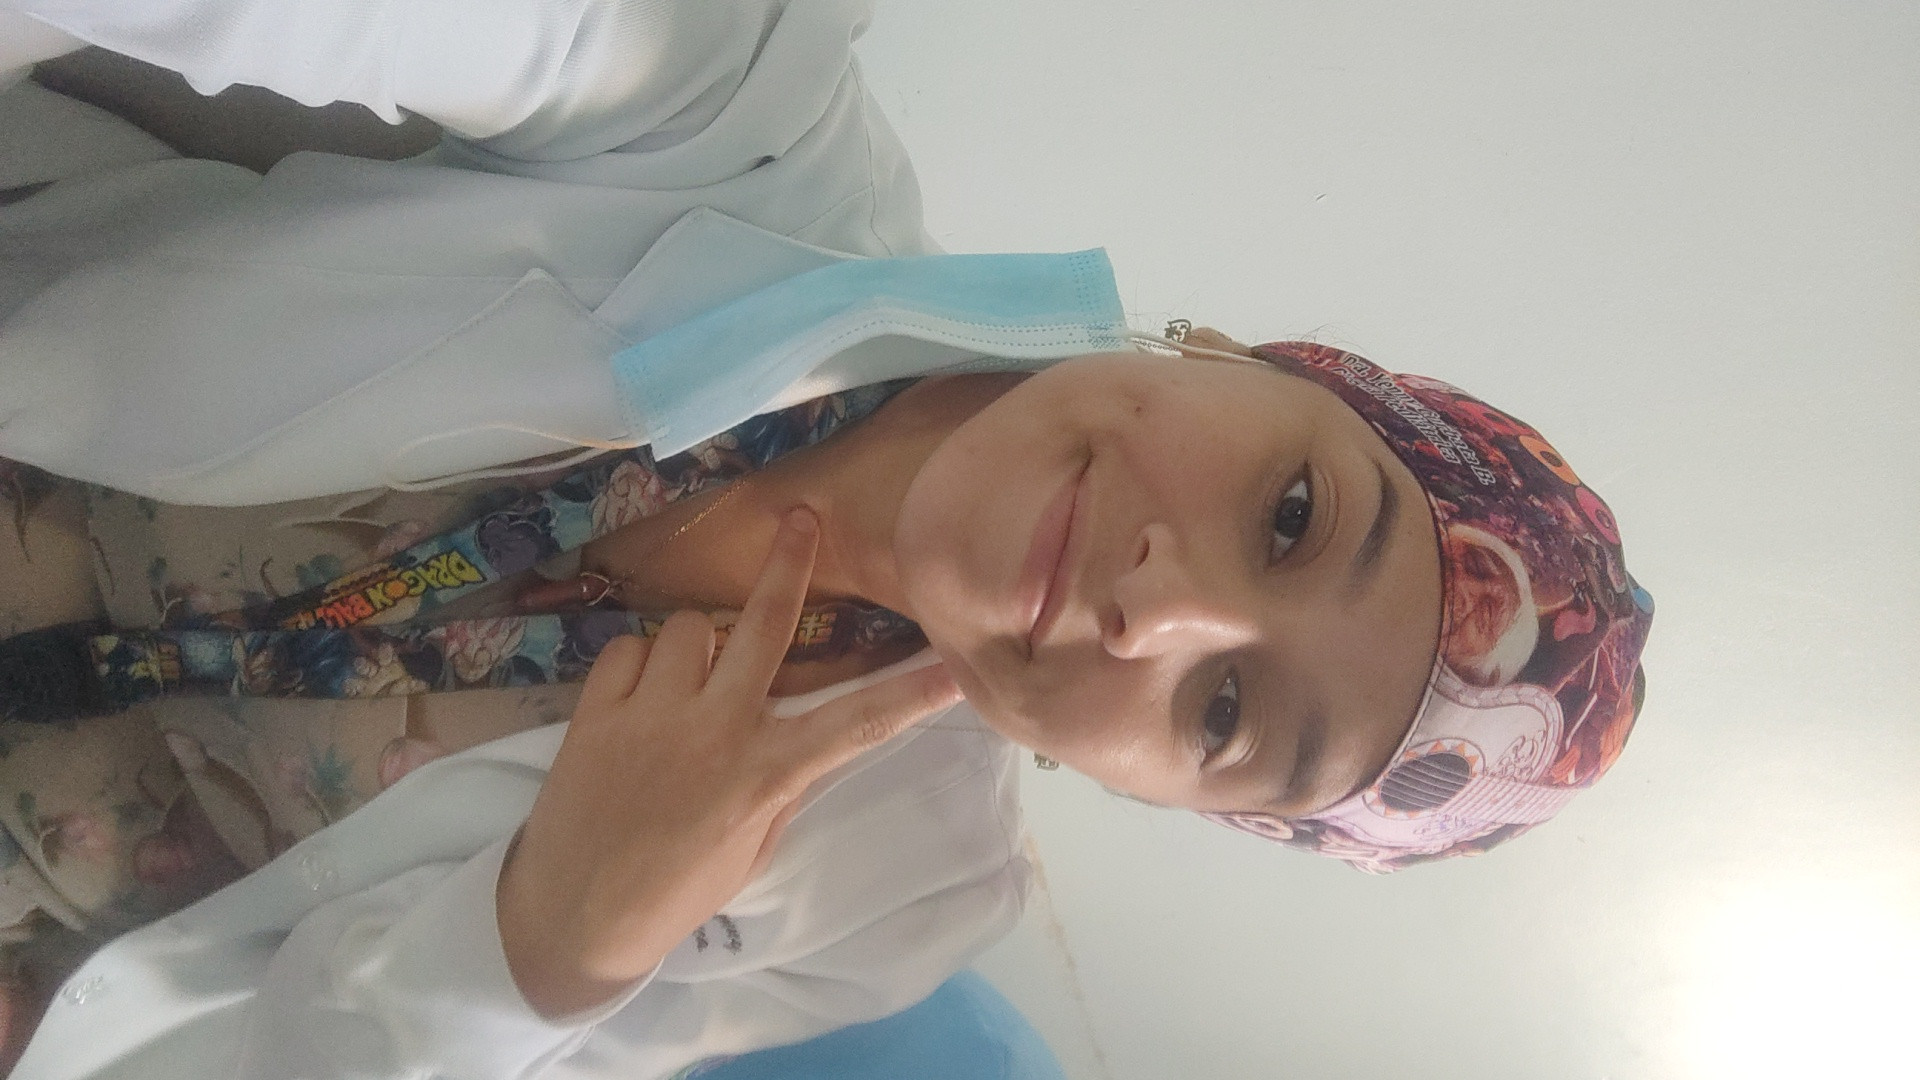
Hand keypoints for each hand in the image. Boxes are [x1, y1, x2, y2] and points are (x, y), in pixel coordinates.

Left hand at [495, 509, 961, 1017]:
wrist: (572, 917)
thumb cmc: (675, 894)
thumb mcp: (752, 850)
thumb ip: (779, 787)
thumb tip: (802, 739)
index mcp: (764, 776)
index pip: (855, 725)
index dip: (911, 695)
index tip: (954, 667)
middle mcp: (715, 730)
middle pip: (762, 625)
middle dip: (788, 566)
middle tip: (801, 520)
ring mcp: (652, 714)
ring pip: (686, 628)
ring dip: (695, 645)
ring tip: (686, 681)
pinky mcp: (596, 711)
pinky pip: (627, 649)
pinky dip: (638, 665)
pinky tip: (639, 698)